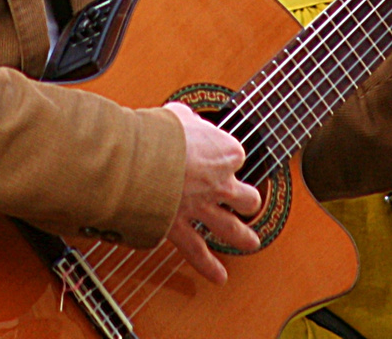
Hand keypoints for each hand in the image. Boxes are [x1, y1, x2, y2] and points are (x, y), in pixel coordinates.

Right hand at [163, 102, 261, 283]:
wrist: (140, 158)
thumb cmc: (158, 133)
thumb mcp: (178, 115)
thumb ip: (187, 121)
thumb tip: (182, 119)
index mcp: (224, 152)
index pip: (235, 156)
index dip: (225, 155)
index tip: (214, 153)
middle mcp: (220, 183)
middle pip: (247, 197)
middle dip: (248, 201)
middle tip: (248, 203)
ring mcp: (203, 209)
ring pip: (232, 229)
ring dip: (243, 238)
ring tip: (251, 243)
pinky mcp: (181, 227)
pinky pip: (198, 252)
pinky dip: (209, 266)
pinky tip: (219, 276)